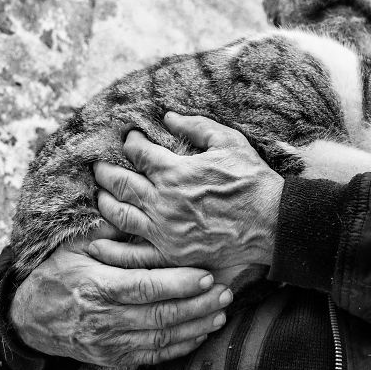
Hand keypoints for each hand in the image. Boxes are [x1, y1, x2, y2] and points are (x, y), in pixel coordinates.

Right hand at [10, 234, 232, 366]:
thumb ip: (106, 231)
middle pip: (160, 315)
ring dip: (195, 327)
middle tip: (226, 292)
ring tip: (220, 313)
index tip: (206, 275)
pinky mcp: (111, 357)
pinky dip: (179, 347)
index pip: (145, 287)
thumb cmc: (54, 274)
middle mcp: (103, 318)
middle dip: (197, 305)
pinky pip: (151, 356)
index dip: (178, 283)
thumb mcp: (72, 246)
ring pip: (160, 339)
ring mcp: (108, 341)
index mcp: (96, 286)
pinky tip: (199, 334)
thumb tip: (135, 207)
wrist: (26, 318)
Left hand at [91, 112, 282, 268]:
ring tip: (101, 193)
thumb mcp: (229, 142)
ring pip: (119, 214)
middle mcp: (163, 201)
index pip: (138, 152)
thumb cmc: (252, 180)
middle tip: (98, 165)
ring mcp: (165, 229)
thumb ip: (196, 127)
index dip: (130, 142)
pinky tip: (105, 235)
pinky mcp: (171, 252)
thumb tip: (168, 117)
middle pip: (119, 182)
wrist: (271, 223)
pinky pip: (133, 248)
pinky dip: (115, 240)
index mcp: (175, 172)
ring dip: (105, 201)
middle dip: (105, 170)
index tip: (129, 139)